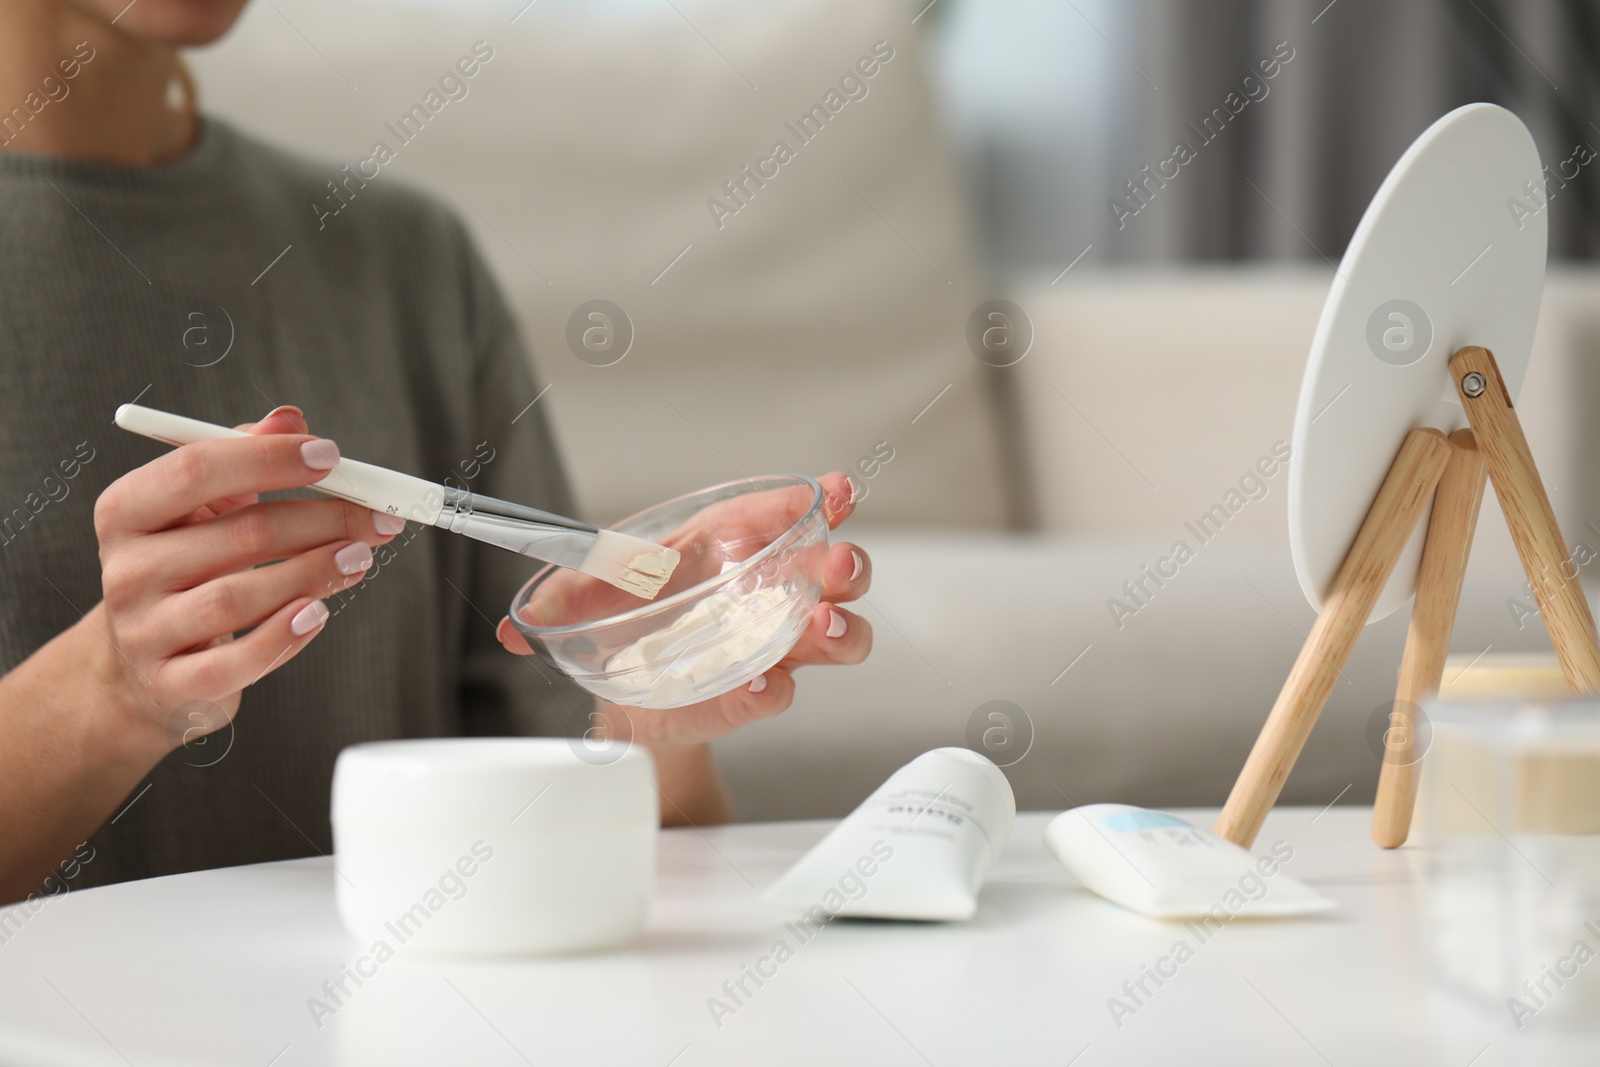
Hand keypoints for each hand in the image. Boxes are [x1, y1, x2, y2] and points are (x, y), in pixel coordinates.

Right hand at [91, 406, 403, 756]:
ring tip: (359, 559)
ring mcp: (144, 632)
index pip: (196, 469)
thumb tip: (290, 420)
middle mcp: (126, 570)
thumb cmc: (188, 567)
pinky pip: (236, 662)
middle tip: (375, 518)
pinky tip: (320, 612)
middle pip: (237, 534)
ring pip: (238, 598)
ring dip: (313, 573)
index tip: (332, 456)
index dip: (271, 460)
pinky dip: (286, 636)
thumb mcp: (204, 507)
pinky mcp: (171, 685)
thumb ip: (244, 457)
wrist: (142, 666)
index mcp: (129, 510)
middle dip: (321, 521)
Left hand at [494, 472, 872, 747]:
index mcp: (730, 546)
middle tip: (836, 564)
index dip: (820, 500)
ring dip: (839, 630)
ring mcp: (769, 645)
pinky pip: (780, 693)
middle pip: (831, 572)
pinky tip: (767, 684)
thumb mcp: (583, 601)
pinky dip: (775, 690)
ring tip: (820, 625)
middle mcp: (764, 592)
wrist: (619, 695)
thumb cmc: (620, 624)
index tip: (839, 491)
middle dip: (846, 564)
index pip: (786, 514)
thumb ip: (555, 600)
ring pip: (834, 635)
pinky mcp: (753, 694)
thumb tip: (516, 623)